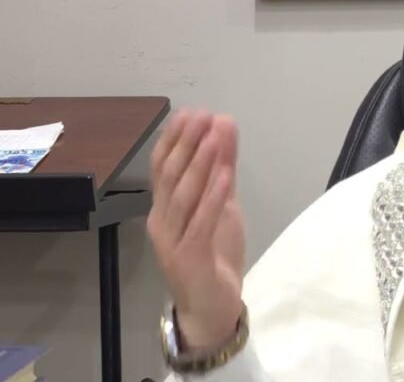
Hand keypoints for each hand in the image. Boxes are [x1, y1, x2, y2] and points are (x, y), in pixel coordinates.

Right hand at [147, 109, 245, 350]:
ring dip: (199, 165)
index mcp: (165, 208)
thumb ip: (223, 168)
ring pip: (183, 198)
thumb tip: (224, 126)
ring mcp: (173, 240)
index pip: (163, 167)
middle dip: (186, 144)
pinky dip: (213, 200)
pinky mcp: (189, 258)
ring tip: (213, 138)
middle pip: (170, 177)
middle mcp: (162, 221)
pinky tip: (225, 178)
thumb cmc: (213, 253)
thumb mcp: (224, 204)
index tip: (190, 113)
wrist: (212, 307)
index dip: (175, 139)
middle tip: (201, 116)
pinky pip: (200, 225)